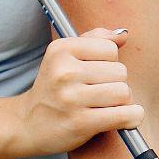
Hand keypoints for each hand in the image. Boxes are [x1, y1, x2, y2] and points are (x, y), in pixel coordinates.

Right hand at [7, 30, 142, 156]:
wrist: (27, 124)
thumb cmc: (54, 88)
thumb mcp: (65, 55)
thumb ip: (95, 39)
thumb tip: (123, 35)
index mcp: (61, 50)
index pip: (110, 49)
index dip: (109, 62)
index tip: (95, 73)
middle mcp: (64, 71)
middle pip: (120, 71)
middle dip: (116, 83)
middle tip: (99, 93)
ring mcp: (71, 98)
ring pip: (123, 93)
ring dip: (121, 102)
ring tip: (104, 105)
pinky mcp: (80, 122)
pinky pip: (124, 115)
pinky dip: (131, 118)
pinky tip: (123, 118)